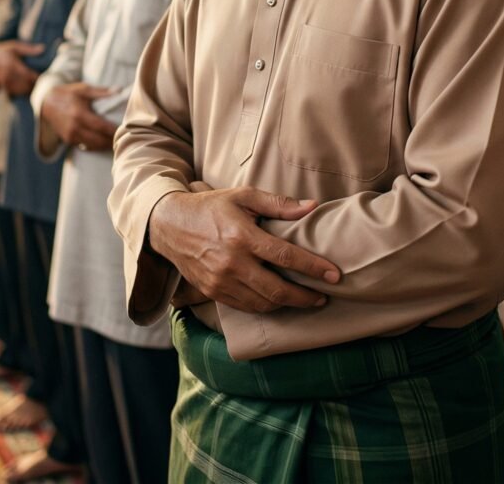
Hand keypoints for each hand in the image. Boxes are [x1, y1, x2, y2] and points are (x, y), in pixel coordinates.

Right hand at [0, 40, 44, 95]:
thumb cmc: (4, 50)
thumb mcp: (15, 46)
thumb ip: (29, 49)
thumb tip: (43, 48)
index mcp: (12, 65)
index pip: (27, 75)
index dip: (37, 77)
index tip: (46, 77)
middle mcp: (7, 75)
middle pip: (25, 84)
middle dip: (36, 84)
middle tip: (45, 83)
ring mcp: (4, 81)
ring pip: (20, 90)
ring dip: (30, 90)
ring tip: (39, 87)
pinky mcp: (3, 85)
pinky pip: (15, 92)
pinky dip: (23, 92)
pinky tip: (30, 89)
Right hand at [41, 82, 117, 150]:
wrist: (46, 102)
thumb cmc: (67, 93)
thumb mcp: (83, 89)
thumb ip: (101, 92)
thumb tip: (118, 90)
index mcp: (79, 114)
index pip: (101, 126)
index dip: (113, 130)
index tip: (125, 129)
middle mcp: (74, 127)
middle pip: (98, 140)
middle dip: (112, 140)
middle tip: (124, 138)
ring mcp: (70, 135)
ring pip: (92, 146)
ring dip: (105, 145)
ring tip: (116, 141)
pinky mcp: (67, 139)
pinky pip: (84, 146)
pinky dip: (95, 145)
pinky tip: (104, 142)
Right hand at [147, 187, 341, 313]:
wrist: (169, 225)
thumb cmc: (210, 207)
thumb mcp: (243, 196)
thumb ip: (278, 203)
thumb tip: (311, 206)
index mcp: (242, 235)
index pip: (286, 257)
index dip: (313, 268)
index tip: (334, 275)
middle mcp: (232, 263)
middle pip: (277, 289)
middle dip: (306, 297)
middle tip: (324, 296)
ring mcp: (221, 281)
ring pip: (263, 303)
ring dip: (288, 305)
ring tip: (305, 299)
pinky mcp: (213, 292)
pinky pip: (246, 307)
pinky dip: (266, 307)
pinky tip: (277, 300)